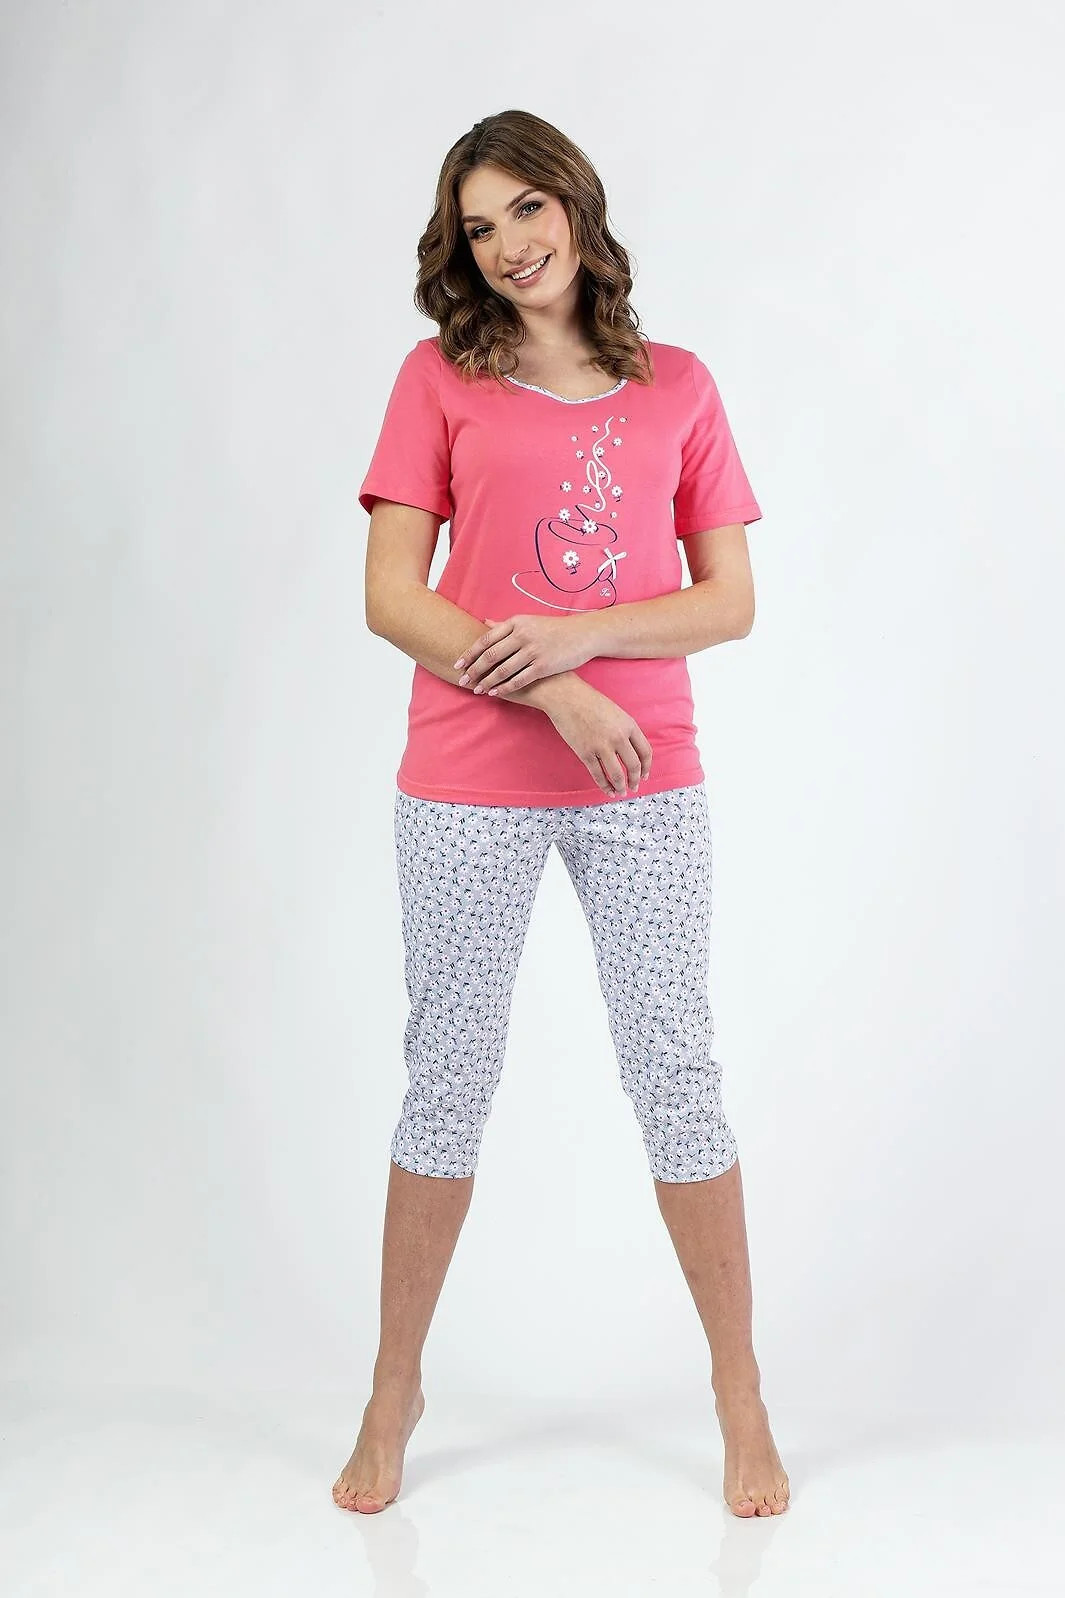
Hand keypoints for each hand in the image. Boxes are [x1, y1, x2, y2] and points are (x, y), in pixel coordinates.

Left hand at [453, 614, 597, 697]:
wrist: (582, 635)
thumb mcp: (528, 621)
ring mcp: (533, 651)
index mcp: (517, 623)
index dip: (470, 653)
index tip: (458, 663)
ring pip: (503, 669)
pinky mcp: (543, 666)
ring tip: (476, 689)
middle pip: (491, 655)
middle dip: (474, 669)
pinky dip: (504, 687)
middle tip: (462, 680)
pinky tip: (495, 693)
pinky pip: (519, 679)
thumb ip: (505, 625)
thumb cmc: (553, 629)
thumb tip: (484, 623)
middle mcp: (523, 635)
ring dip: (487, 681)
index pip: (486, 639)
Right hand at [545, 679, 652, 796]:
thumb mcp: (616, 712)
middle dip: (635, 780)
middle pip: (634, 766)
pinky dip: (605, 786)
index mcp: (629, 725)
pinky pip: (598, 775)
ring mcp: (602, 746)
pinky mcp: (585, 753)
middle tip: (634, 787)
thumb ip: (625, 730)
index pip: (645, 751)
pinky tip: (608, 790)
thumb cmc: (590, 702)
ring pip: (617, 774)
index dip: (646, 767)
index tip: (645, 775)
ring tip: (621, 792)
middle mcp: (618, 737)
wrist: (566, 697)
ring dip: (621, 787)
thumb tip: (630, 751)